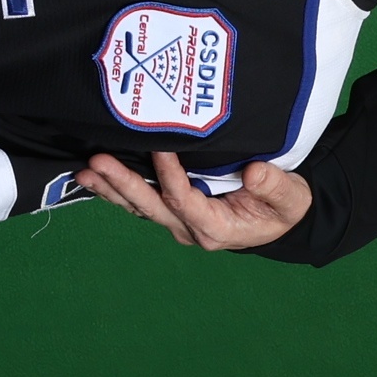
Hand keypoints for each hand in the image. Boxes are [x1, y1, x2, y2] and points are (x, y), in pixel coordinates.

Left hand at [75, 151, 311, 251]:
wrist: (278, 222)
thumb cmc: (284, 207)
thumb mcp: (290, 197)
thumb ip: (274, 186)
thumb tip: (253, 173)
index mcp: (217, 228)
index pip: (185, 200)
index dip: (170, 175)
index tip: (160, 147)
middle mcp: (191, 230)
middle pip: (151, 206)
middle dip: (122, 184)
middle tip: (97, 162)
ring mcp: (178, 223)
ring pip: (139, 207)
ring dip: (111, 188)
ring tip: (85, 170)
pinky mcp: (172, 213)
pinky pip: (141, 202)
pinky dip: (117, 189)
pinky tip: (95, 176)